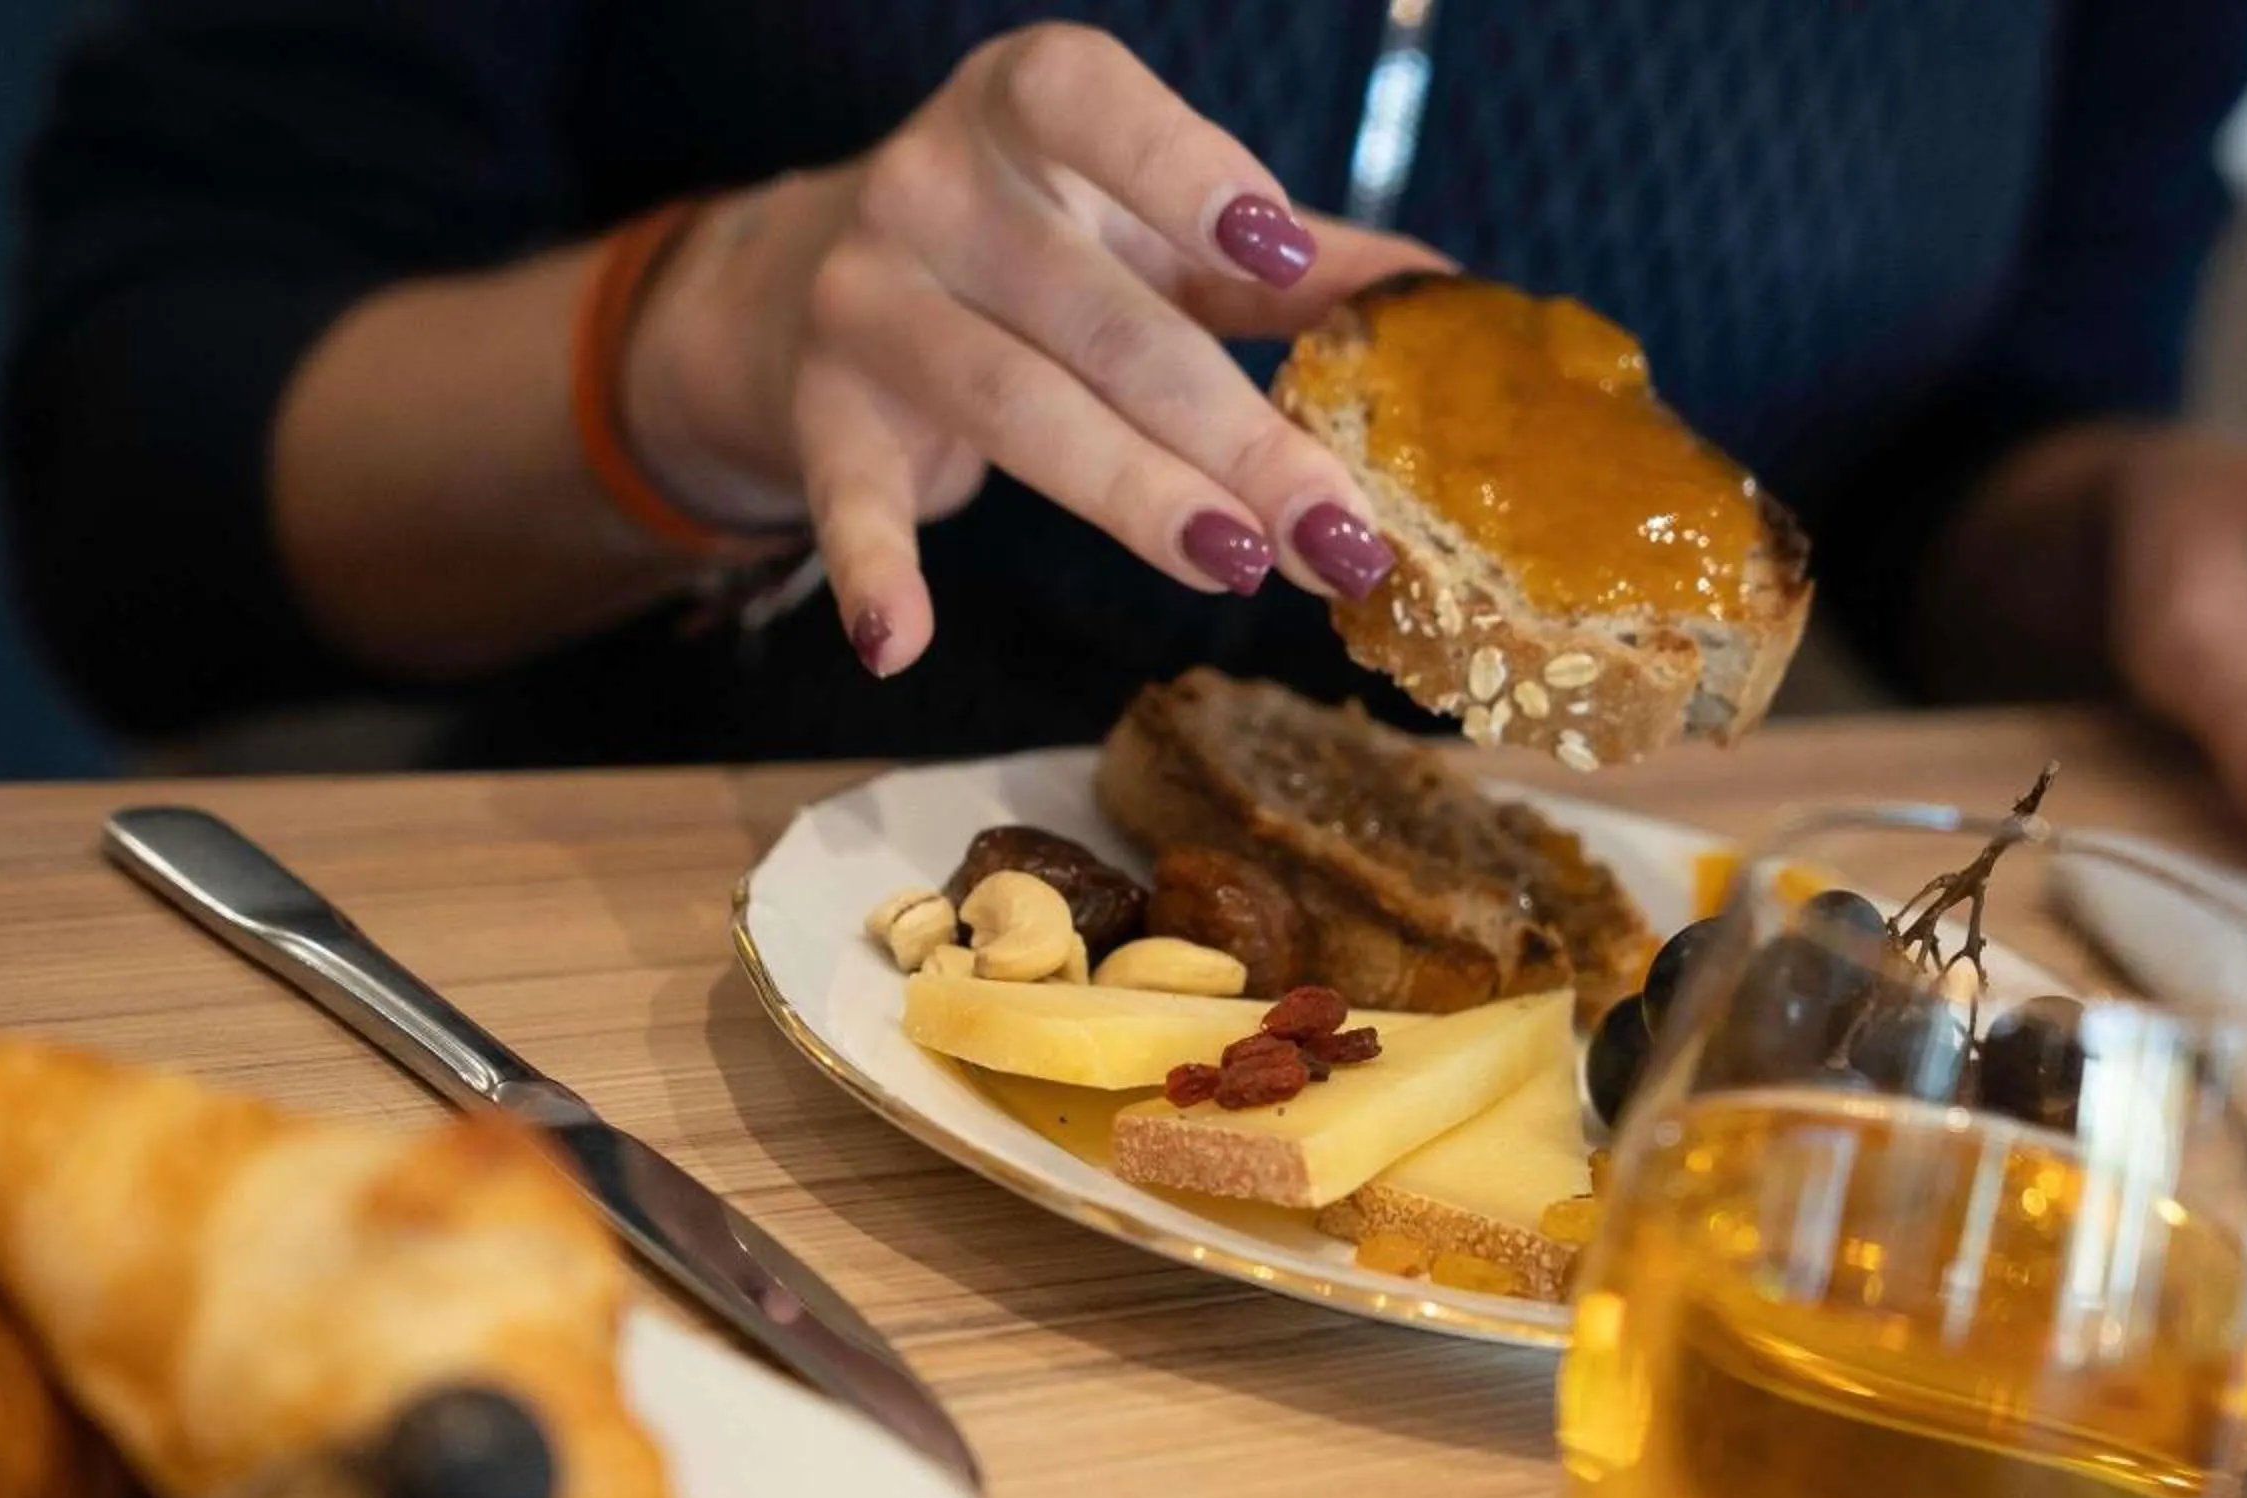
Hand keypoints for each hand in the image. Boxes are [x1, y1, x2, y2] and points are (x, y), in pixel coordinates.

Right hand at [618, 23, 1442, 675]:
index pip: (1095, 109)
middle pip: (1100, 320)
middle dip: (1230, 431)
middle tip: (1335, 528)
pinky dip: (872, 573)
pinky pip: (851, 497)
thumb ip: (1280, 261)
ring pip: (1014, 407)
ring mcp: (869, 300)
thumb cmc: (1033, 246)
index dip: (1182, 172)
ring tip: (1235, 563)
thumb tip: (1438, 300)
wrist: (809, 280)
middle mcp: (934, 187)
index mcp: (1028, 105)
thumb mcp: (1145, 226)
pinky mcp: (824, 412)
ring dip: (1131, 495)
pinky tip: (904, 644)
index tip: (1274, 245)